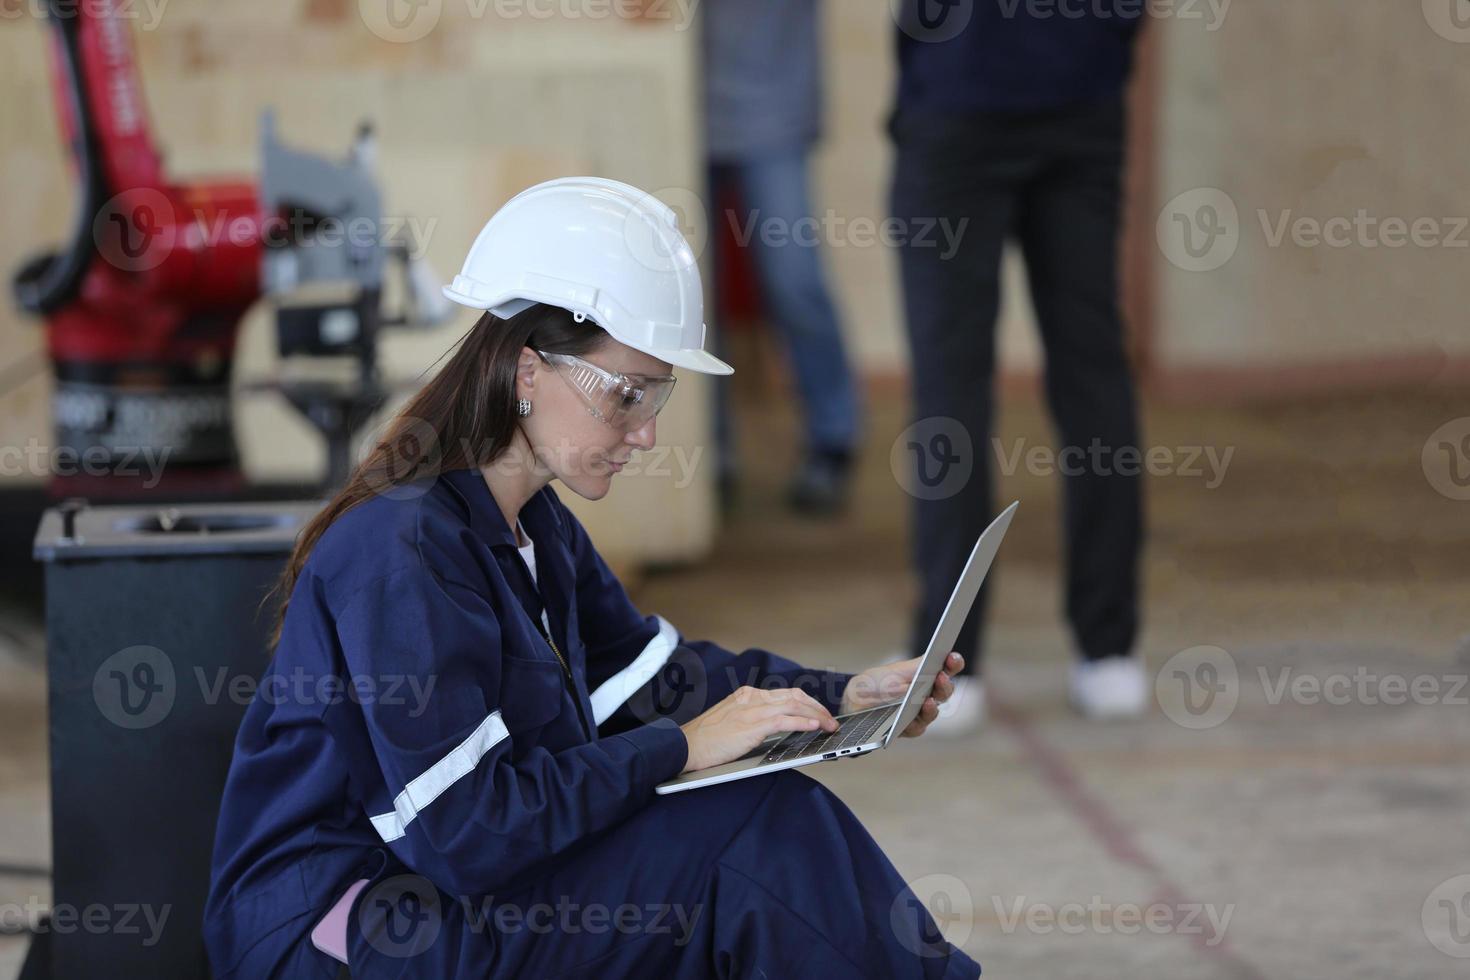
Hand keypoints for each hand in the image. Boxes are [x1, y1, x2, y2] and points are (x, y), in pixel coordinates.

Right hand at [679, 686, 838, 772]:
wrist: (684, 746)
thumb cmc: (705, 740)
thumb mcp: (732, 722)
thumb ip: (752, 720)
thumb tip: (779, 729)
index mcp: (747, 695)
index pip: (786, 694)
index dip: (807, 703)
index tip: (819, 713)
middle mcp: (751, 697)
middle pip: (794, 696)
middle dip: (817, 707)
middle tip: (831, 720)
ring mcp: (751, 710)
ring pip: (793, 706)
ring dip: (816, 716)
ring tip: (829, 726)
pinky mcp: (750, 725)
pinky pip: (784, 720)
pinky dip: (802, 723)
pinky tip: (814, 727)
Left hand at [839, 652, 963, 738]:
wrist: (857, 700)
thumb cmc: (878, 681)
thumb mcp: (894, 670)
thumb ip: (914, 672)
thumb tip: (927, 675)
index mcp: (928, 673)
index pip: (948, 667)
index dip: (953, 662)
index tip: (952, 657)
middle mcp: (930, 692)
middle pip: (945, 690)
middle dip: (944, 684)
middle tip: (940, 677)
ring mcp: (922, 711)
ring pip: (933, 711)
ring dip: (932, 706)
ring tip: (927, 700)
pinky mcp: (912, 727)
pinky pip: (917, 727)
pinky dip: (914, 723)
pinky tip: (911, 718)